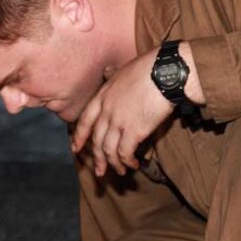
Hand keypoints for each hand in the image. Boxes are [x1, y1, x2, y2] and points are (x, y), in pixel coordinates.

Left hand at [71, 49, 174, 177]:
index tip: (76, 148)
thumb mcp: (123, 70)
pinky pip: (124, 153)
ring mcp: (118, 121)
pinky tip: (133, 164)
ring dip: (114, 164)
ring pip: (108, 150)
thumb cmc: (150, 68)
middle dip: (98, 158)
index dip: (80, 136)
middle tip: (100, 171)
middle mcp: (107, 110)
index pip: (86, 120)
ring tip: (121, 171)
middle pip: (96, 140)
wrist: (164, 73)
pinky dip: (127, 161)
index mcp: (103, 95)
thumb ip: (113, 76)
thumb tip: (108, 71)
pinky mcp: (133, 131)